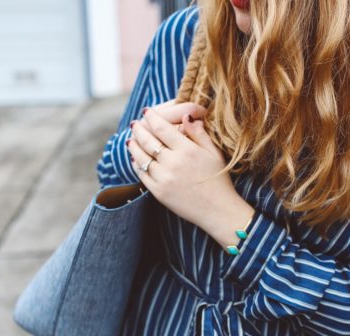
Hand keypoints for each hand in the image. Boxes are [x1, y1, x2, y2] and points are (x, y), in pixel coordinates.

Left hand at [127, 106, 249, 233]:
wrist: (218, 210)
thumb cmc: (218, 180)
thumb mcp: (213, 153)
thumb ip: (199, 133)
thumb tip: (187, 115)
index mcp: (187, 150)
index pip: (162, 128)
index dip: (152, 118)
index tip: (147, 111)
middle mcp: (173, 163)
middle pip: (148, 140)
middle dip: (139, 129)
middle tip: (135, 123)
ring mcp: (163, 178)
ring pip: (141, 157)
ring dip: (134, 145)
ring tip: (131, 139)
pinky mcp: (158, 192)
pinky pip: (142, 174)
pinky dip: (137, 164)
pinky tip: (136, 158)